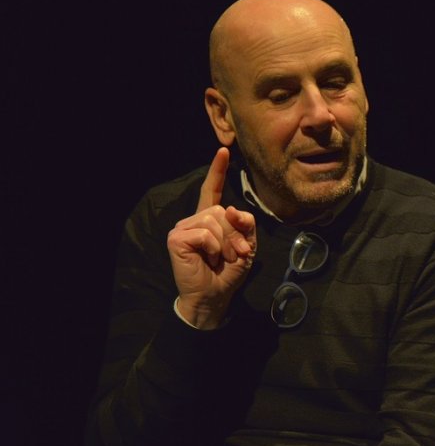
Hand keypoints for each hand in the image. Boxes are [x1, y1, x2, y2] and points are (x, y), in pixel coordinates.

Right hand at [167, 147, 256, 329]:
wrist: (215, 295)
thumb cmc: (229, 272)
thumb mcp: (247, 245)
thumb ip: (245, 224)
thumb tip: (233, 209)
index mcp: (211, 219)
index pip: (213, 190)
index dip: (217, 171)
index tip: (223, 150)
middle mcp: (195, 219)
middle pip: (223, 211)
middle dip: (236, 234)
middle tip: (235, 254)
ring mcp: (184, 227)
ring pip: (215, 220)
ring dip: (226, 243)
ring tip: (221, 258)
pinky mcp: (176, 237)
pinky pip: (204, 233)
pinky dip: (213, 247)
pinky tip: (207, 258)